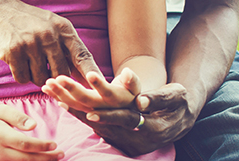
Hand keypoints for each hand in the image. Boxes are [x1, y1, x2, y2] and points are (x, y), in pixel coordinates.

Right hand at [0, 0, 100, 86]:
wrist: (1, 11)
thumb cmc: (32, 22)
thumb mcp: (54, 25)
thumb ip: (69, 46)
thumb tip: (85, 74)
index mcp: (63, 29)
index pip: (82, 55)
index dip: (92, 73)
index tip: (102, 86)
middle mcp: (49, 35)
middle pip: (61, 73)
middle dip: (56, 78)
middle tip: (46, 70)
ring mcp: (31, 43)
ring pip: (41, 79)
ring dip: (36, 77)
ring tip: (31, 61)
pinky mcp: (14, 51)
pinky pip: (23, 78)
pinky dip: (21, 75)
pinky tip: (18, 62)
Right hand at [0, 104, 63, 160]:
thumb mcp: (0, 110)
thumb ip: (17, 117)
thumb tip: (34, 125)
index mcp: (1, 136)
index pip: (25, 144)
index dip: (41, 146)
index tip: (55, 144)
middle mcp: (0, 152)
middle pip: (27, 159)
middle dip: (46, 158)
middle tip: (62, 154)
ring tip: (56, 159)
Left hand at [42, 68, 140, 112]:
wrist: (130, 115)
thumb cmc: (132, 93)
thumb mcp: (136, 87)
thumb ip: (132, 80)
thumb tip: (127, 73)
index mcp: (118, 100)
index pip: (108, 93)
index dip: (100, 85)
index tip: (90, 75)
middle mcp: (104, 109)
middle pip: (87, 100)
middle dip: (72, 89)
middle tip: (58, 77)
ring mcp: (93, 112)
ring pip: (75, 105)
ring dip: (60, 94)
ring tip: (47, 83)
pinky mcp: (85, 112)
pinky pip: (70, 107)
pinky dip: (58, 98)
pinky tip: (48, 91)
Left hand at [69, 83, 195, 155]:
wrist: (181, 118)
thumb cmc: (179, 102)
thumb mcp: (175, 96)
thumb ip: (159, 98)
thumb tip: (142, 101)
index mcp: (151, 129)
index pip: (125, 122)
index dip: (107, 117)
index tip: (89, 112)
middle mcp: (138, 140)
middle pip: (105, 126)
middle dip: (81, 111)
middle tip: (62, 98)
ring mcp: (129, 143)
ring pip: (98, 128)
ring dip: (77, 113)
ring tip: (57, 97)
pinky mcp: (122, 141)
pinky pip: (99, 129)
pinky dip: (82, 116)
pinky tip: (65, 104)